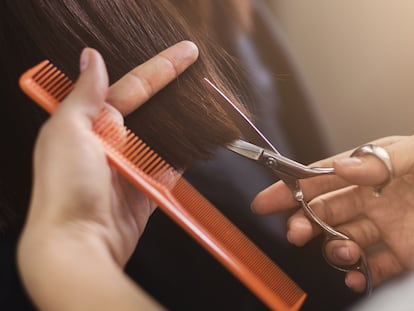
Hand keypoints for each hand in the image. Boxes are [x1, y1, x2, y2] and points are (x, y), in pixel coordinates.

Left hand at [18, 41, 197, 310]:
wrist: (78, 244)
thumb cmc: (65, 188)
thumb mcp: (67, 132)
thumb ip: (84, 95)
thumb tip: (91, 58)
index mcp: (91, 124)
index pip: (132, 87)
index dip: (161, 69)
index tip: (186, 54)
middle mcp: (111, 143)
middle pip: (151, 110)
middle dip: (174, 91)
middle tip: (200, 73)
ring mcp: (131, 167)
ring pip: (163, 138)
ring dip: (182, 123)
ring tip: (206, 104)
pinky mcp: (147, 190)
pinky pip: (171, 168)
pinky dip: (185, 157)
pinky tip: (200, 142)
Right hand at [252, 135, 413, 292]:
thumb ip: (379, 159)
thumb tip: (338, 165)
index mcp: (370, 170)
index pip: (320, 178)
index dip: (290, 188)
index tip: (265, 201)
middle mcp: (372, 199)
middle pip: (325, 212)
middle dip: (304, 222)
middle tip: (296, 233)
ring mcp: (386, 228)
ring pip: (344, 240)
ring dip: (333, 249)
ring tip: (342, 253)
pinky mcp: (402, 253)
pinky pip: (374, 267)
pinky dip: (360, 275)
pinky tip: (355, 276)